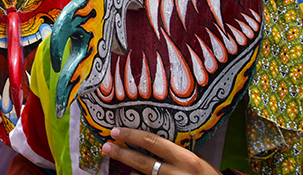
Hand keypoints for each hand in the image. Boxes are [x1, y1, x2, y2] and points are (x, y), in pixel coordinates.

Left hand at [101, 127, 221, 174]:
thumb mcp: (196, 161)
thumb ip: (175, 154)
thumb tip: (148, 143)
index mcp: (186, 159)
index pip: (153, 143)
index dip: (132, 136)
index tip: (116, 131)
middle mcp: (177, 174)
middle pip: (142, 163)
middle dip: (121, 154)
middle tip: (106, 147)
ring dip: (131, 173)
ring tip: (123, 168)